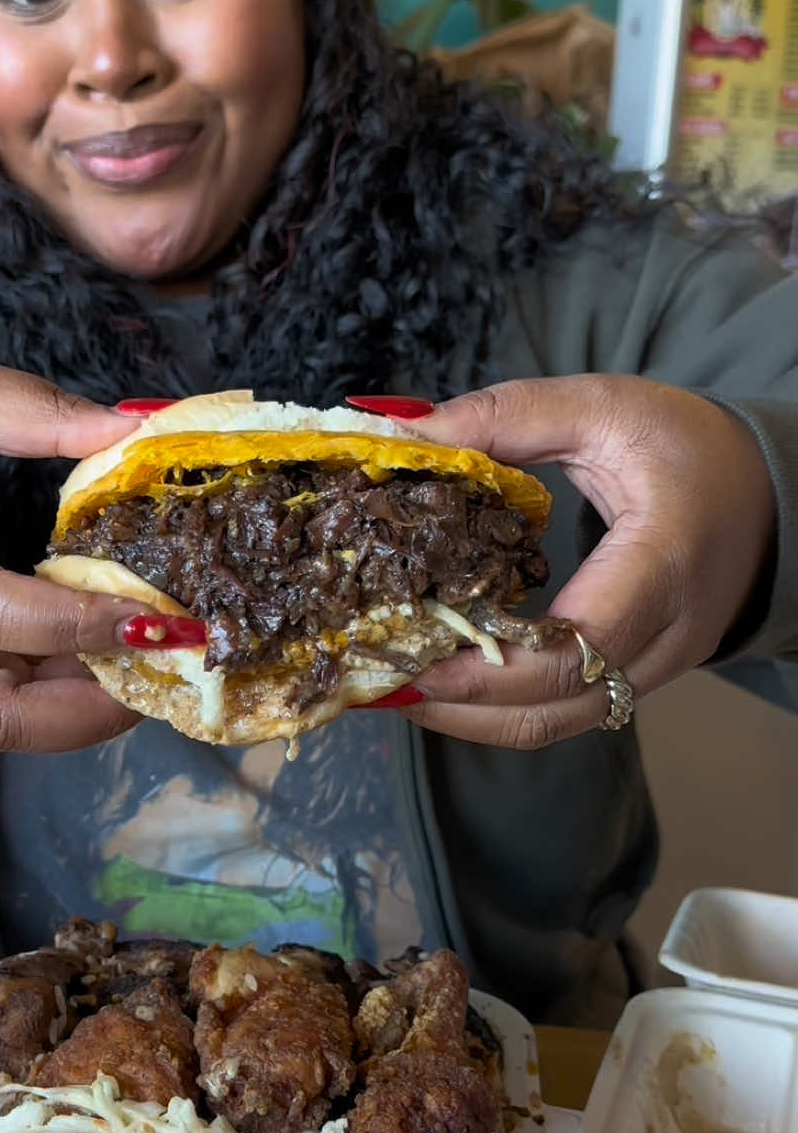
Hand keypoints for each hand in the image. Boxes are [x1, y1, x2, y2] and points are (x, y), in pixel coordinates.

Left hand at [391, 375, 775, 748]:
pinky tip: (439, 678)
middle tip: (374, 675)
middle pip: (554, 704)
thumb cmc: (689, 447)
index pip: (580, 641)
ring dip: (465, 716)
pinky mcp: (632, 679)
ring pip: (552, 725)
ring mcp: (654, 668)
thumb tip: (403, 432)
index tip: (412, 656)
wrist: (767, 494)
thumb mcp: (603, 407)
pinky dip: (493, 706)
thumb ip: (503, 417)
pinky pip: (559, 712)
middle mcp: (666, 634)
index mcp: (665, 562)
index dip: (491, 663)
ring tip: (390, 685)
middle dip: (456, 702)